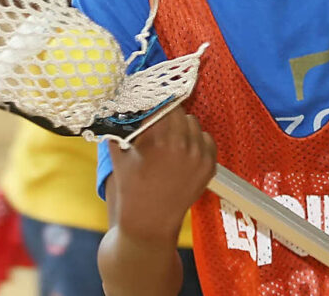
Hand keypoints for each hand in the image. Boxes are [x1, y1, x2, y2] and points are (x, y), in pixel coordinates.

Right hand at [108, 107, 216, 243]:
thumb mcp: (119, 155)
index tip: (146, 105)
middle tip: (155, 123)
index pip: (161, 105)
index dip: (152, 103)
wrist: (149, 224)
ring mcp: (200, 157)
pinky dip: (196, 140)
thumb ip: (120, 126)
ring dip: (180, 126)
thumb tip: (120, 106)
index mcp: (161, 141)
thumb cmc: (131, 189)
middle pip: (178, 111)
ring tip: (167, 140)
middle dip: (165, 114)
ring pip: (192, 122)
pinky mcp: (210, 166)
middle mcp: (185, 146)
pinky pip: (206, 138)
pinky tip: (182, 151)